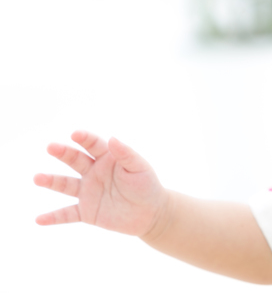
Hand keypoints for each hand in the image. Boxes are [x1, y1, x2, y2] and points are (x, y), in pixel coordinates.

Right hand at [34, 131, 168, 236]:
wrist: (151, 213)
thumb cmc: (147, 185)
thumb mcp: (140, 168)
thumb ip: (126, 154)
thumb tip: (112, 138)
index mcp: (107, 158)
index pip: (94, 145)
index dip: (85, 138)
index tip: (76, 134)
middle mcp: (93, 172)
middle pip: (75, 160)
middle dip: (63, 153)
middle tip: (51, 147)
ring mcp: (88, 192)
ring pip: (66, 185)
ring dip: (51, 181)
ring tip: (37, 178)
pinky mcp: (87, 212)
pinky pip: (67, 214)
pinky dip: (54, 217)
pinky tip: (39, 219)